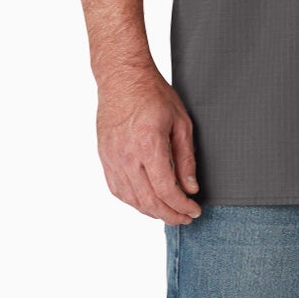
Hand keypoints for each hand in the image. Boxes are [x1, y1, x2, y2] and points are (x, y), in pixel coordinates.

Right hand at [96, 62, 202, 223]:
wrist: (122, 78)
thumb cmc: (153, 94)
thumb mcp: (181, 123)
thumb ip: (186, 158)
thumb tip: (190, 188)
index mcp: (148, 144)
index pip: (165, 189)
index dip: (181, 206)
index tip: (194, 210)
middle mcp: (127, 155)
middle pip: (148, 200)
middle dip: (169, 215)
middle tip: (185, 218)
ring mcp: (112, 157)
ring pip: (131, 199)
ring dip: (151, 212)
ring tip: (168, 213)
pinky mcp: (104, 157)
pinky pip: (117, 189)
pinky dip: (133, 201)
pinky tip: (146, 202)